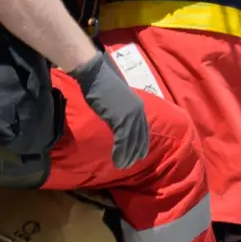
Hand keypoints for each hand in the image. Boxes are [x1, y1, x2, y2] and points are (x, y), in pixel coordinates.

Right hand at [69, 50, 149, 169]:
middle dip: (135, 153)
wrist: (96, 75)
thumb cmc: (103, 85)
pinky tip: (117, 160)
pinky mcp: (121, 119)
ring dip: (127, 156)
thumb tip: (118, 121)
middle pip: (139, 138)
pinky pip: (123, 141)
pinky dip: (120, 152)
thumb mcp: (118, 100)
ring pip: (132, 142)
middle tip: (129, 165)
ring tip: (122, 166)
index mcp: (139, 107)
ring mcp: (130, 116)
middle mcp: (138, 112)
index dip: (141, 144)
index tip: (139, 156)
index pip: (143, 131)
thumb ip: (122, 111)